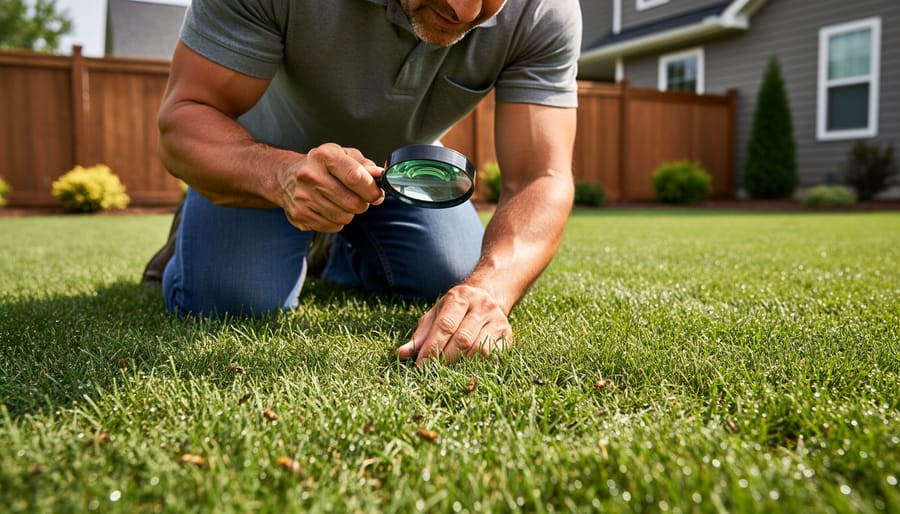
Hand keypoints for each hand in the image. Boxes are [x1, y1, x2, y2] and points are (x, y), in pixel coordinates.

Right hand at [279, 143, 384, 231]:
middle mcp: (311, 175)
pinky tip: (329, 209)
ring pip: (344, 217)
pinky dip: (336, 221)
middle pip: (352, 202)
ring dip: (349, 213)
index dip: (372, 190)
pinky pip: (332, 226)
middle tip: (359, 198)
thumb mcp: (343, 156)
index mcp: (325, 156)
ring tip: (341, 202)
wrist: (285, 176)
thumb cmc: (320, 166)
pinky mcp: (300, 214)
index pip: (356, 178)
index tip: (376, 193)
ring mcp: (303, 197)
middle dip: (362, 204)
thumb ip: (365, 166)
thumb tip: (380, 176)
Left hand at [396, 284, 513, 366]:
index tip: (421, 365)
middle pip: (463, 339)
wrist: (488, 296)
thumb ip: (420, 334)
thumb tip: (401, 354)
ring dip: (462, 364)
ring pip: (480, 349)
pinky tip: (468, 368)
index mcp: (460, 297)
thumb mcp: (436, 314)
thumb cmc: (455, 309)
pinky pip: (494, 356)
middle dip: (446, 358)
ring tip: (449, 370)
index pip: (445, 325)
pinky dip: (479, 365)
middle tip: (433, 371)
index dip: (432, 348)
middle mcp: (482, 306)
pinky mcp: (508, 335)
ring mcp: (497, 320)